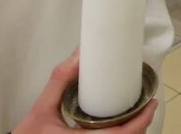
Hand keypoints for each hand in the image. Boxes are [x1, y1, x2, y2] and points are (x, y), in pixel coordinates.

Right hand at [12, 49, 158, 132]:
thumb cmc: (30, 133)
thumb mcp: (42, 106)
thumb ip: (59, 80)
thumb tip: (79, 55)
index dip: (141, 122)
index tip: (151, 105)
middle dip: (142, 124)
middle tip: (147, 106)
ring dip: (134, 131)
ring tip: (139, 113)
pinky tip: (124, 126)